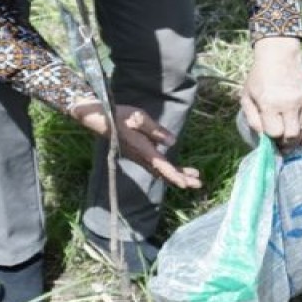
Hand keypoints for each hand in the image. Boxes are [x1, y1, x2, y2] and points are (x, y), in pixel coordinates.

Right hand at [69, 101, 201, 188]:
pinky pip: (157, 166)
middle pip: (164, 173)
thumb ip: (156, 130)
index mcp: (143, 149)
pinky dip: (169, 170)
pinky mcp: (140, 154)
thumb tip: (172, 142)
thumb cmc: (120, 116)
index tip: (186, 184)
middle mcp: (142, 157)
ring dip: (178, 175)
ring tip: (195, 176)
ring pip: (161, 171)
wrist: (102, 120)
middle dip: (182, 178)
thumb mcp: (139, 117)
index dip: (174, 175)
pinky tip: (179, 170)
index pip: (161, 166)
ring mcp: (140, 157)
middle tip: (199, 183)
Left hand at [241, 37, 301, 148]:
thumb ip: (253, 121)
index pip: (275, 133)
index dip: (272, 140)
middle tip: (282, 147)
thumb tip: (264, 140)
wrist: (280, 56)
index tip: (271, 140)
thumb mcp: (247, 97)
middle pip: (291, 136)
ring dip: (296, 139)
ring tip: (290, 142)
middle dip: (286, 145)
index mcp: (270, 103)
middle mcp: (290, 102)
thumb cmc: (260, 78)